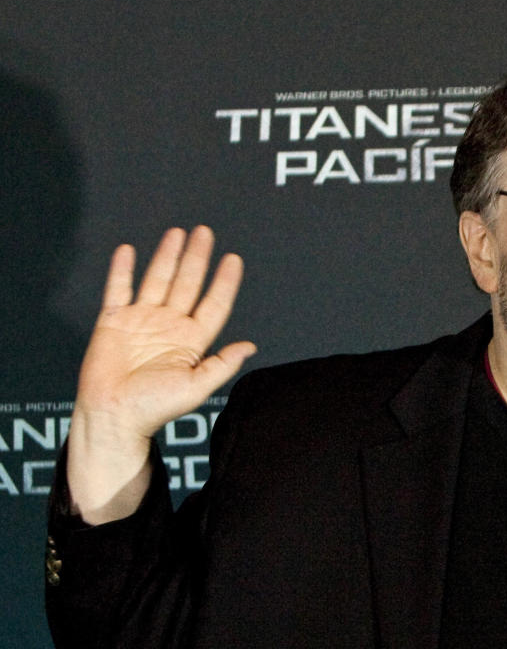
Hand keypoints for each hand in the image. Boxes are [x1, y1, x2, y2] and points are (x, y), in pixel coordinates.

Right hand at [68, 226, 255, 521]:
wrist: (114, 415)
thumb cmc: (154, 408)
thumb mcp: (197, 388)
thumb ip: (222, 365)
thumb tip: (250, 346)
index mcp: (191, 342)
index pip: (213, 305)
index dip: (224, 283)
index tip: (233, 260)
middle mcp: (168, 327)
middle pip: (187, 285)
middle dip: (197, 258)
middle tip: (205, 233)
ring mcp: (141, 321)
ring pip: (158, 279)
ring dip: (167, 256)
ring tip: (178, 233)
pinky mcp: (114, 320)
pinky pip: (118, 289)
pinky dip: (122, 269)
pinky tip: (128, 251)